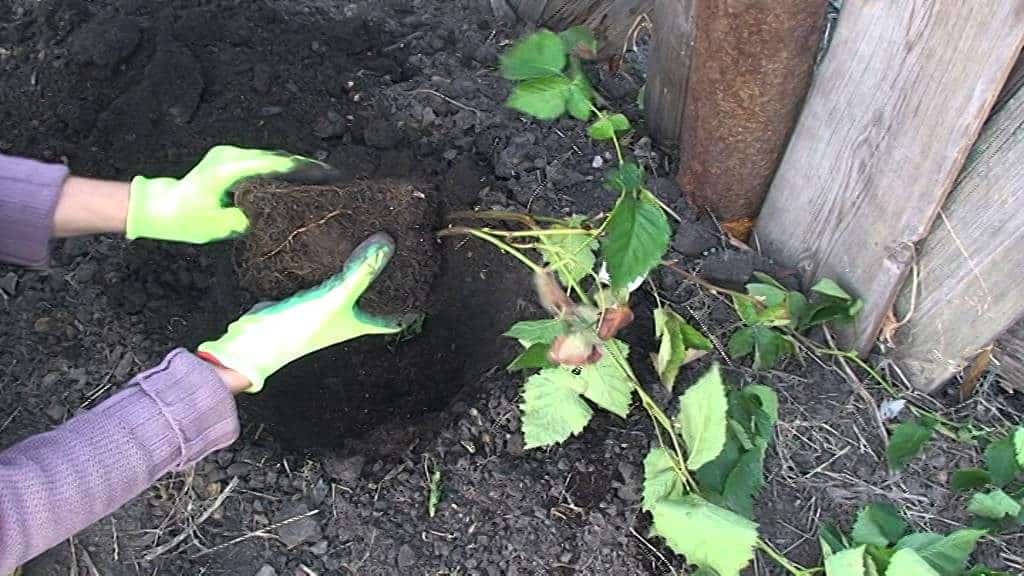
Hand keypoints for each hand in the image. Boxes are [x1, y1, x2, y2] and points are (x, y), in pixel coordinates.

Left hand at [126, 145, 335, 243]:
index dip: (306, 169)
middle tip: (334, 177)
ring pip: (272, 157)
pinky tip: (296, 179)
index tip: (330, 175)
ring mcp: (229, 154)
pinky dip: (281, 168)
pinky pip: (262, 161)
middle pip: (279, 156)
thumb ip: (251, 219)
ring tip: (322, 177)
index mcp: (230, 168)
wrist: (158, 207)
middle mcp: (232, 155)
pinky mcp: (228, 159)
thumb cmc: (185, 219)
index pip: (278, 164)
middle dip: (307, 166)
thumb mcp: (221, 226)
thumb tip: (278, 216)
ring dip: (295, 167)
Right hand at [196, 233, 416, 391]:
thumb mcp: (335, 299)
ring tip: (375, 238)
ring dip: (361, 267)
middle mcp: (346, 316)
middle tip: (403, 249)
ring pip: (351, 284)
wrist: (254, 341)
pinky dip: (334, 262)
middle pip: (376, 297)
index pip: (395, 318)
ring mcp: (326, 306)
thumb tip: (387, 244)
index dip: (413, 305)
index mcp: (360, 323)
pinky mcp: (306, 295)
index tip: (429, 285)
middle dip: (388, 277)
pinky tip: (336, 244)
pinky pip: (327, 276)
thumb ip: (360, 273)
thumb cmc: (299, 330)